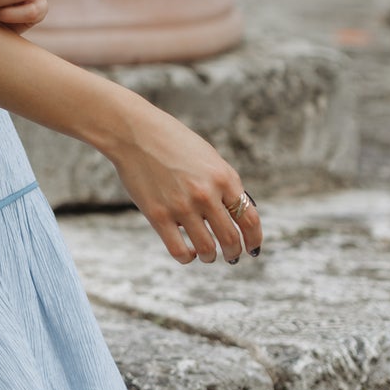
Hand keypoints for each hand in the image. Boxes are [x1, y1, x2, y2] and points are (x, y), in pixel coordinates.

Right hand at [102, 96, 262, 266]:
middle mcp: (206, 194)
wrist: (135, 132)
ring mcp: (182, 206)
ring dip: (211, 257)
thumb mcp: (209, 158)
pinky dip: (187, 257)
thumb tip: (237, 215)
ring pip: (207, 249)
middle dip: (234, 252)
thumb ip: (224, 184)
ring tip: (208, 255)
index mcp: (224, 178)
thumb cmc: (173, 142)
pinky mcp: (158, 215)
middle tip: (231, 256)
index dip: (254, 239)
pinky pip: (179, 250)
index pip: (250, 219)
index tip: (252, 248)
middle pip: (231, 238)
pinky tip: (188, 253)